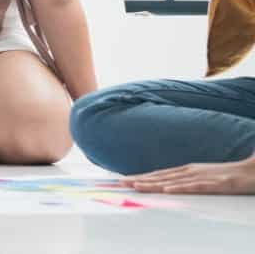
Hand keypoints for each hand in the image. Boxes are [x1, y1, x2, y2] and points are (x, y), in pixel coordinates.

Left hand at [122, 156, 254, 194]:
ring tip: (136, 186)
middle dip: (139, 180)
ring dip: (153, 184)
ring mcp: (202, 177)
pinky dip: (181, 188)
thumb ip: (185, 181)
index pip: (158, 175)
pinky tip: (168, 190)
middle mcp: (190, 171)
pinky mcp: (216, 184)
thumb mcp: (202, 177)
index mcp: (186, 170)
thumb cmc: (226, 176)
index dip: (140, 178)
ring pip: (173, 182)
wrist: (252, 171)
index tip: (122, 181)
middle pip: (160, 177)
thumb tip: (167, 186)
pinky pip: (196, 187)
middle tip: (120, 184)